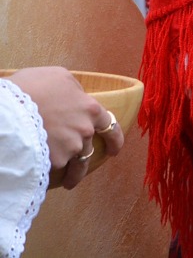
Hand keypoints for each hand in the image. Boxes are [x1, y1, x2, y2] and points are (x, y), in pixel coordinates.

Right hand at [8, 66, 123, 189]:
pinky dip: (51, 173)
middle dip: (84, 161)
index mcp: (90, 108)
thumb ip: (74, 90)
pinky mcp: (54, 162)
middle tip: (81, 172)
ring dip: (72, 175)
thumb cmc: (32, 87)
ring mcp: (70, 147)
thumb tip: (76, 96)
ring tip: (67, 182)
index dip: (114, 140)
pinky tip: (44, 173)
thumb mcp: (59, 77)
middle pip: (88, 150)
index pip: (110, 126)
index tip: (114, 150)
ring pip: (74, 164)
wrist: (9, 110)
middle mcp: (85, 130)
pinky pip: (54, 170)